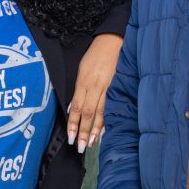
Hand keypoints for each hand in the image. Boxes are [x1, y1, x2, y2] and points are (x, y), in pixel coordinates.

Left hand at [68, 32, 122, 151]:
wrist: (112, 41)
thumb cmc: (95, 55)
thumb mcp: (81, 70)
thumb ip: (78, 89)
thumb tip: (74, 109)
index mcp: (83, 82)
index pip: (76, 107)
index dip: (73, 123)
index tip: (71, 137)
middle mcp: (94, 86)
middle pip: (88, 113)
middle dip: (83, 131)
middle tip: (80, 147)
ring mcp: (107, 87)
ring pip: (100, 112)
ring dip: (95, 129)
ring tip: (92, 143)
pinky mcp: (117, 86)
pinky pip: (111, 106)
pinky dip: (107, 119)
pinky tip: (106, 130)